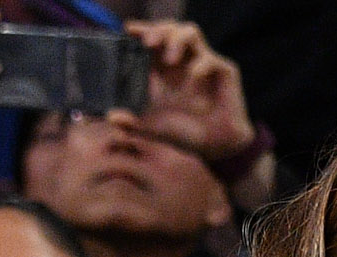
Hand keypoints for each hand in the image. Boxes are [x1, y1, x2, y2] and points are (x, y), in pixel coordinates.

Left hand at [120, 20, 255, 166]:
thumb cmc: (185, 134)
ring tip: (170, 59)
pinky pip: (211, 59)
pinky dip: (200, 66)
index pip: (153, 39)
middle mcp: (184, 61)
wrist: (216, 148)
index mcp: (165, 68)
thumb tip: (111, 117)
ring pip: (190, 32)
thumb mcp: (154, 128)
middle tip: (148, 43)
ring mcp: (204, 63)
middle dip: (158, 30)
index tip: (128, 30)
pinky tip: (193, 78)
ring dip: (177, 40)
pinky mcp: (224, 72)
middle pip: (169, 28)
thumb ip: (134, 123)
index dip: (142, 30)